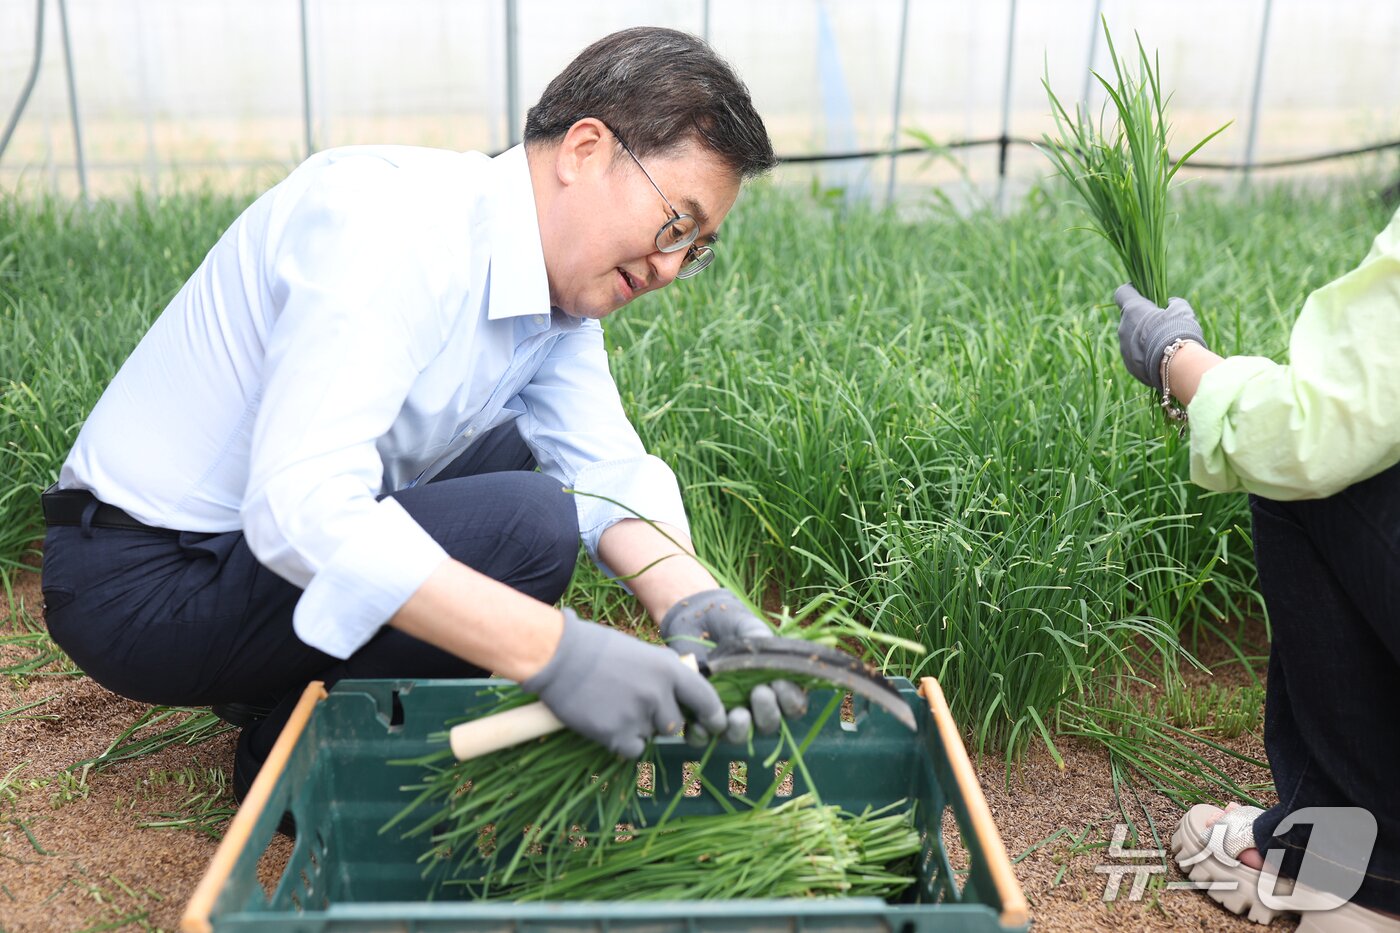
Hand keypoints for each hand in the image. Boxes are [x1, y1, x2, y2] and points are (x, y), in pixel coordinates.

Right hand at [522, 609, 726, 757]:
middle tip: (638, 707)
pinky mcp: (616, 735)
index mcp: (668, 669)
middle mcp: (658, 694)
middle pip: (676, 725)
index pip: (706, 699)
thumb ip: (665, 670)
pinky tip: (606, 722)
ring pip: (651, 736)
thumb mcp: (642, 651)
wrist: (559, 657)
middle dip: (662, 721)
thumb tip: (684, 682)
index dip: (713, 715)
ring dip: (639, 729)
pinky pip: (632, 749)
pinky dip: (622, 742)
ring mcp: (637, 716)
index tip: (714, 724)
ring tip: (614, 707)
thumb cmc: (598, 648)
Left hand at [659, 588, 807, 744]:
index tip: (780, 683)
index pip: (793, 705)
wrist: (694, 619)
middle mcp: (753, 707)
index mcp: (775, 686)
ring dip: (741, 729)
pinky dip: (702, 735)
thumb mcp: (748, 627)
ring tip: (737, 714)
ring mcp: (726, 714)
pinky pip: (702, 737)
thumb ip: (762, 641)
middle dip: (768, 713)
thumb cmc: (729, 624)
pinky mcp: (698, 717)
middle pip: (768, 725)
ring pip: (738, 736)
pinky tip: (700, 724)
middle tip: (760, 692)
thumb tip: (772, 654)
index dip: (791, 700)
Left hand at [1114, 284, 1207, 390]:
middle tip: (1160, 322)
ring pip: (1131, 338)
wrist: (1176, 365)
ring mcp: (1124, 348)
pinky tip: (1161, 357)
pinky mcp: (1129, 365)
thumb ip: (1174, 303)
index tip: (1142, 293)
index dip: (1132, 291)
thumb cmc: (1179, 332)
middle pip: (1129, 317)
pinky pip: (1135, 355)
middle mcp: (1123, 328)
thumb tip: (1170, 303)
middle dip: (1142, 318)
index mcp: (1133, 310)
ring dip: (1143, 338)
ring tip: (1163, 343)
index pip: (1122, 293)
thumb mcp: (1182, 310)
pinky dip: (1145, 354)